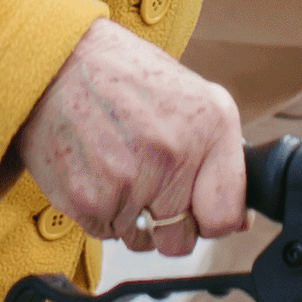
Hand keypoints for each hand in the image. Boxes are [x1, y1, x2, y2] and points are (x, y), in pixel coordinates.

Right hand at [11, 20, 245, 257]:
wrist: (62, 61)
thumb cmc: (127, 76)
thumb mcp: (193, 96)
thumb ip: (221, 155)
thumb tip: (239, 218)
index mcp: (209, 127)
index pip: (226, 216)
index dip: (214, 219)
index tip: (202, 209)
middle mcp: (173, 156)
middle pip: (182, 239)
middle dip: (171, 223)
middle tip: (153, 188)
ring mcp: (130, 182)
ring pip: (141, 240)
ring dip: (133, 217)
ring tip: (121, 168)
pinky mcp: (89, 200)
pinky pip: (107, 233)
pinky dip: (104, 212)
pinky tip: (99, 171)